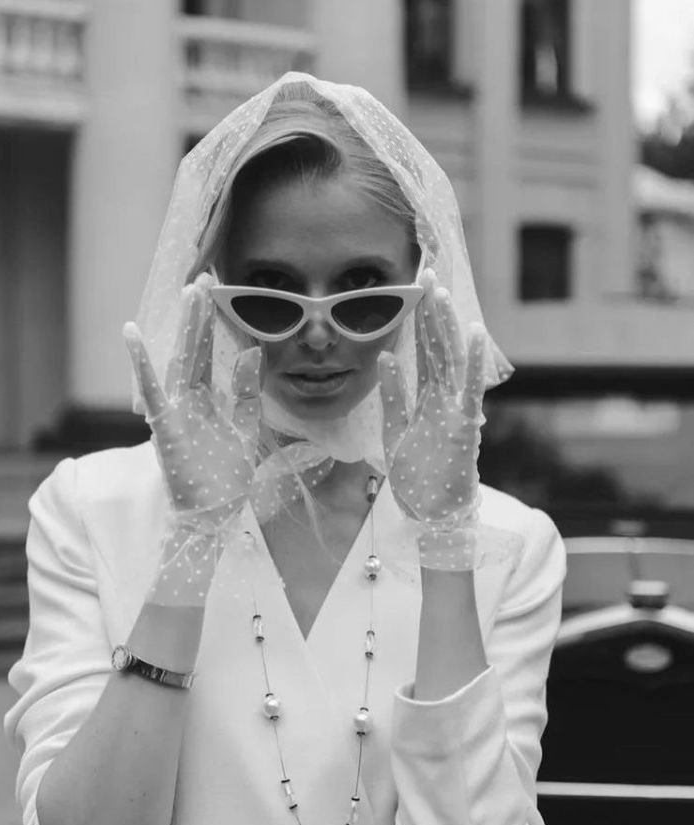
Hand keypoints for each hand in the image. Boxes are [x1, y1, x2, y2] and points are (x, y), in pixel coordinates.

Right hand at [124, 276, 261, 533]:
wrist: (213, 514)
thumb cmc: (225, 477)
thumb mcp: (245, 428)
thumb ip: (248, 392)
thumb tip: (255, 352)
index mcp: (206, 399)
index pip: (209, 352)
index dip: (212, 322)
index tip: (215, 290)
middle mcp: (188, 400)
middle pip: (194, 349)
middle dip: (198, 314)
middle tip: (203, 277)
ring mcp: (175, 411)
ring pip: (179, 362)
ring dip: (184, 329)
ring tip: (187, 294)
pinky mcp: (166, 428)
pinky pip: (153, 392)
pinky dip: (142, 364)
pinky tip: (132, 335)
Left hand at [377, 271, 486, 533]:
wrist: (433, 515)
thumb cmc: (418, 476)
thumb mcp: (394, 431)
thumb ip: (393, 395)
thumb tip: (384, 357)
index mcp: (426, 398)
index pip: (423, 351)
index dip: (419, 320)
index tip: (415, 288)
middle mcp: (443, 398)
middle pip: (437, 347)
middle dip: (432, 312)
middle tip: (427, 274)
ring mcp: (455, 410)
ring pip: (451, 360)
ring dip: (447, 327)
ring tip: (442, 294)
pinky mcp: (463, 426)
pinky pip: (468, 389)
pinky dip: (472, 361)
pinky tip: (475, 333)